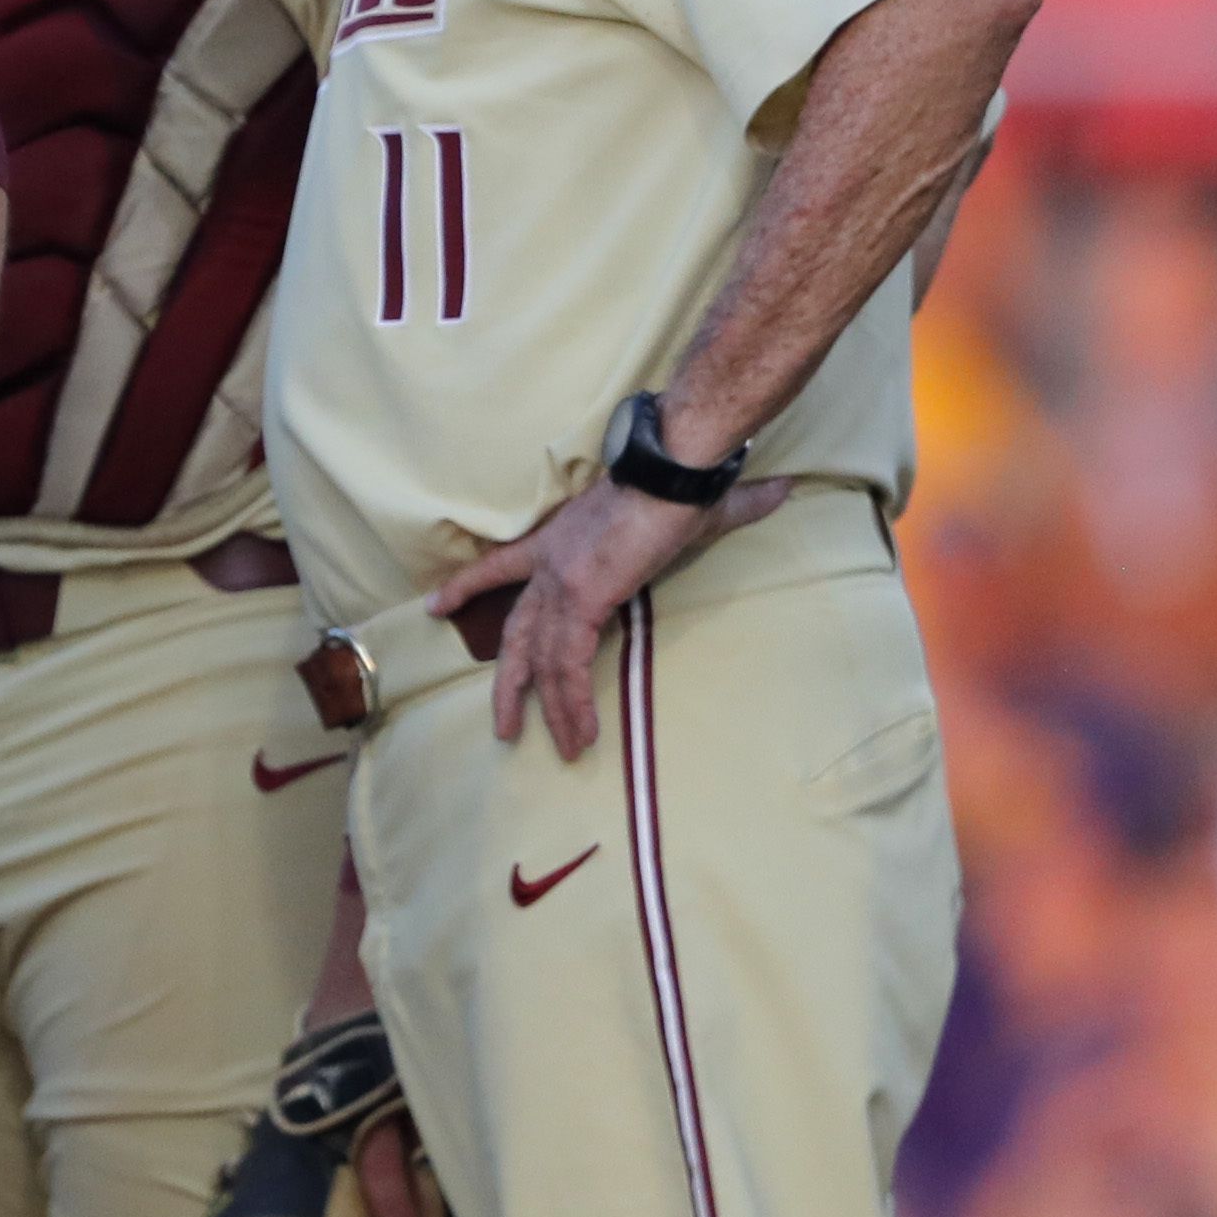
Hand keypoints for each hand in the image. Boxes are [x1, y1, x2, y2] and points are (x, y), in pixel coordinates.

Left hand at [433, 469, 787, 759]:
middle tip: (503, 725)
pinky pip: (569, 665)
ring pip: (543, 660)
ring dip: (551, 710)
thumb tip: (780, 492)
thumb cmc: (683, 479)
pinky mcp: (582, 600)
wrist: (675, 465)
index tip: (436, 606)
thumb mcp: (699, 505)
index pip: (498, 565)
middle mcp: (550, 563)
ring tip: (563, 751)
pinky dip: (574, 705)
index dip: (467, 586)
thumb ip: (734, 507)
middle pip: (517, 631)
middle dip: (509, 682)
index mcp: (559, 539)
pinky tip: (580, 736)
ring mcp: (562, 582)